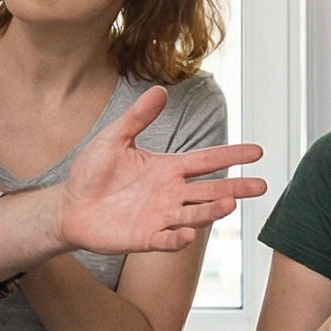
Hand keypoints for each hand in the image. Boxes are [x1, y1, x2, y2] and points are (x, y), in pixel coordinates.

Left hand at [58, 87, 264, 255]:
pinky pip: (165, 240)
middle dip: (236, 188)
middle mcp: (170, 194)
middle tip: (261, 186)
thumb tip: (160, 90)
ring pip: (194, 215)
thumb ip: (137, 117)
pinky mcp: (144, 238)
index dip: (232, 156)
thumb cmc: (91, 172)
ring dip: (212, 211)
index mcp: (167, 169)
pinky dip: (176, 239)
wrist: (69, 205)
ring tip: (230, 204)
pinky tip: (186, 235)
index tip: (257, 152)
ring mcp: (160, 217)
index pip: (206, 161)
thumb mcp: (114, 138)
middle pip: (210, 191)